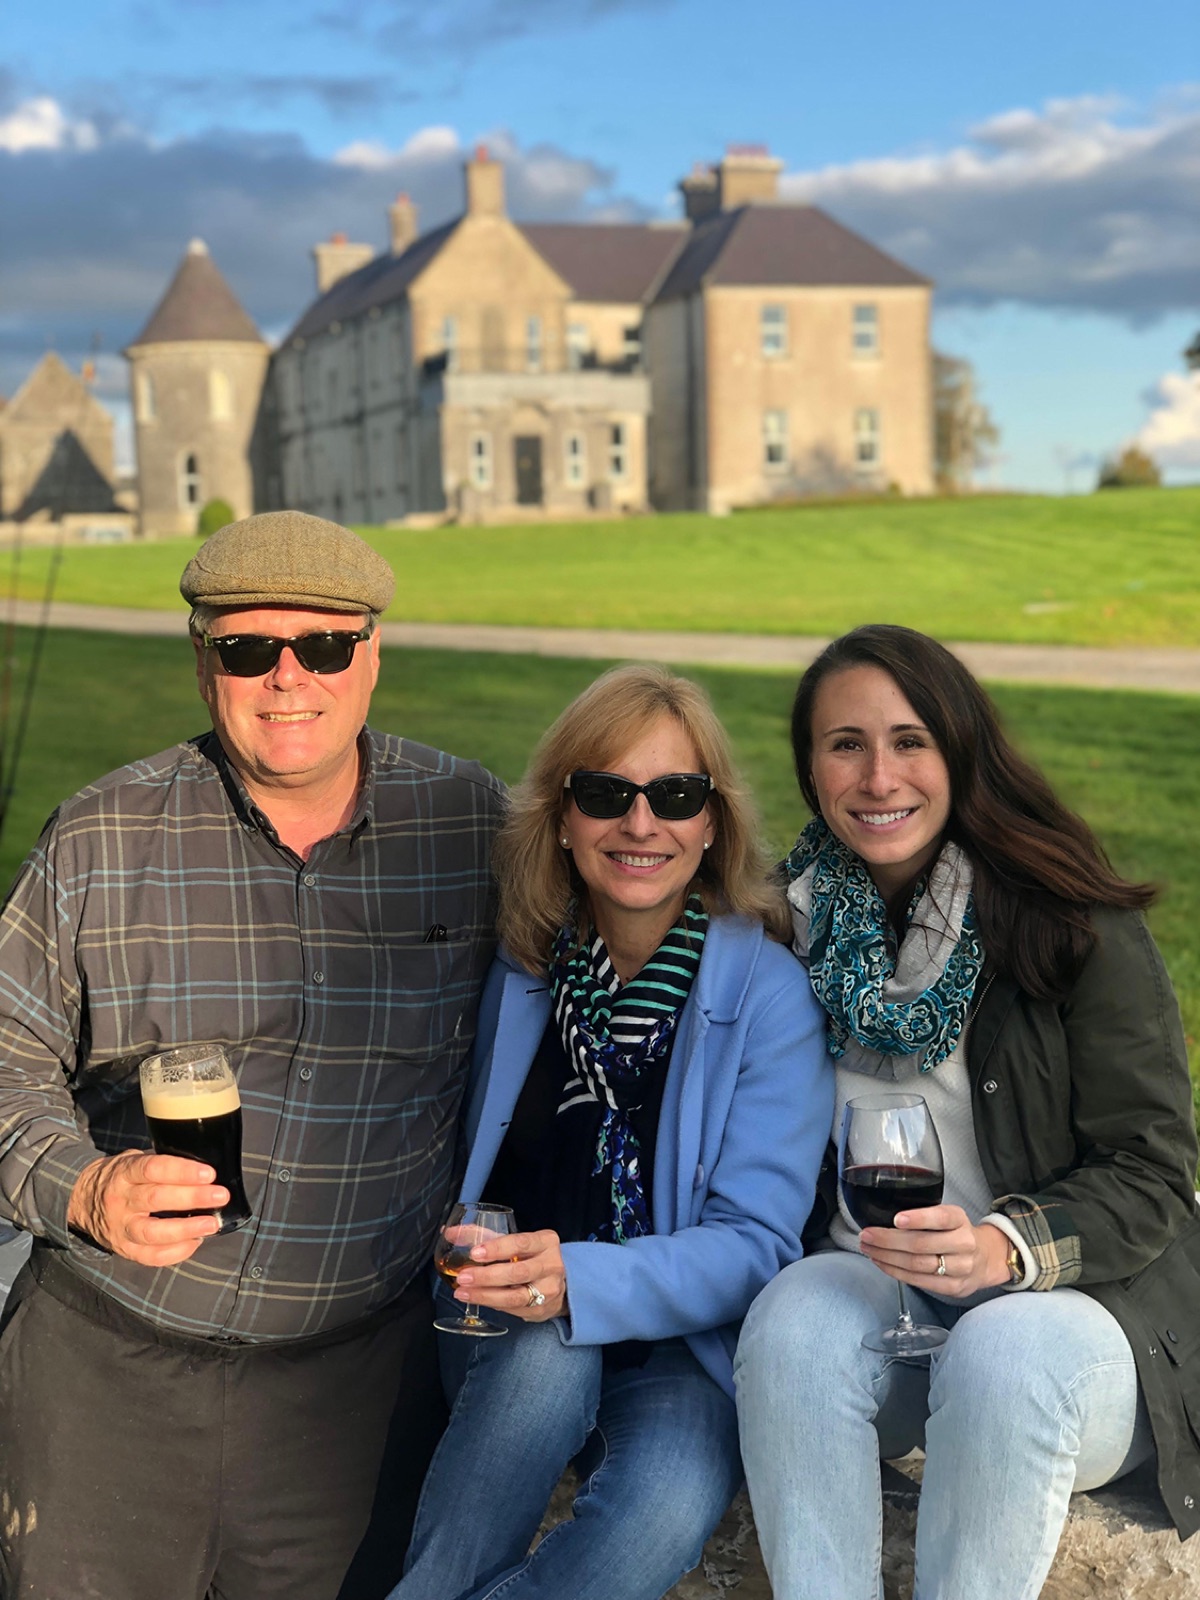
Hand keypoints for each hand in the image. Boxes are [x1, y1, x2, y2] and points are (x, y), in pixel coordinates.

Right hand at [68, 1152, 227, 1265]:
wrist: (82, 1201)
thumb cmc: (121, 1176)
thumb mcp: (133, 1159)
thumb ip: (160, 1163)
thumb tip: (202, 1168)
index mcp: (124, 1172)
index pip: (153, 1168)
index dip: (182, 1171)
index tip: (209, 1174)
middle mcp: (121, 1200)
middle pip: (156, 1199)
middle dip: (192, 1198)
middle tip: (220, 1196)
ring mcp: (120, 1227)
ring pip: (152, 1232)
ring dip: (185, 1229)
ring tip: (212, 1224)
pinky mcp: (123, 1249)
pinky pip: (149, 1256)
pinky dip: (175, 1252)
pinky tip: (195, 1242)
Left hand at [453, 1227, 566, 1322]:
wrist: (559, 1281)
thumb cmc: (531, 1256)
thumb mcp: (515, 1241)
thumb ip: (484, 1236)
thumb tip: (450, 1232)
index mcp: (546, 1242)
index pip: (520, 1243)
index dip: (496, 1248)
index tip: (474, 1253)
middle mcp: (551, 1265)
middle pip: (517, 1273)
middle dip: (486, 1276)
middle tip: (463, 1277)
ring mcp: (549, 1290)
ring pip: (515, 1296)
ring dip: (485, 1295)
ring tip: (463, 1292)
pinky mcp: (541, 1310)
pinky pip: (513, 1310)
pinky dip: (492, 1304)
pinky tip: (477, 1299)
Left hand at [859, 1205, 1011, 1298]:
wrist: (985, 1259)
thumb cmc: (956, 1234)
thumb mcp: (948, 1217)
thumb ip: (925, 1216)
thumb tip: (885, 1218)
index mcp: (960, 1220)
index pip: (941, 1218)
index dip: (918, 1218)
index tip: (897, 1218)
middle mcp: (963, 1243)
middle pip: (921, 1244)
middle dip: (888, 1240)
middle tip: (867, 1235)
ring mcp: (960, 1268)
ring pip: (917, 1265)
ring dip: (887, 1257)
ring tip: (869, 1249)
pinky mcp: (953, 1287)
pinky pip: (919, 1281)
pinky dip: (896, 1272)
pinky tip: (883, 1263)